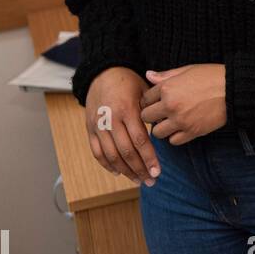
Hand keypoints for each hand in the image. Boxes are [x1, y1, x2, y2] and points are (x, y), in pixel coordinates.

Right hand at [83, 67, 160, 185]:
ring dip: (125, 171)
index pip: (140, 141)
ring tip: (138, 180)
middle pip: (125, 152)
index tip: (158, 171)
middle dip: (139, 169)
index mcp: (127, 110)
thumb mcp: (145, 92)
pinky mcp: (89, 128)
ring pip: (110, 155)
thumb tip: (165, 131)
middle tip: (151, 180)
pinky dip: (106, 164)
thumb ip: (153, 112)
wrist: (103, 72)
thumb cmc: (129, 83)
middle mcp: (110, 120)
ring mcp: (98, 125)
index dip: (149, 158)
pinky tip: (118, 172)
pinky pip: (96, 151)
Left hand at [140, 64, 226, 143]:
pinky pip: (174, 141)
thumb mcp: (188, 70)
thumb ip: (166, 75)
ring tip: (171, 123)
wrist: (234, 89)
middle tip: (161, 114)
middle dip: (152, 115)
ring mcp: (181, 120)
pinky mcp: (192, 131)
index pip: (145, 99)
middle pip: (146, 117)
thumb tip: (148, 75)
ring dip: (162, 128)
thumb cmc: (212, 76)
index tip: (156, 102)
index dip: (150, 101)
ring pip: (157, 132)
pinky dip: (175, 137)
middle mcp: (170, 105)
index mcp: (167, 88)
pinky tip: (181, 129)